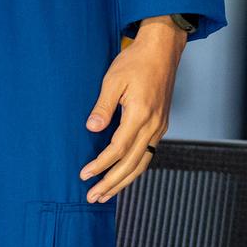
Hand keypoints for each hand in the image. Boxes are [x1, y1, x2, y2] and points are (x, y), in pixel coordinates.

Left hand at [78, 16, 185, 202]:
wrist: (162, 49)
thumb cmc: (136, 60)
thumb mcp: (113, 79)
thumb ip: (103, 106)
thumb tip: (92, 129)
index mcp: (140, 114)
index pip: (117, 149)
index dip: (100, 165)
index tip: (84, 175)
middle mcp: (153, 125)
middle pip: (131, 164)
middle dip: (111, 183)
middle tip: (93, 197)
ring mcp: (160, 127)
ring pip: (142, 163)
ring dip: (123, 181)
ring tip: (106, 194)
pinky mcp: (161, 125)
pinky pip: (148, 154)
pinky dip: (135, 169)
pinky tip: (124, 174)